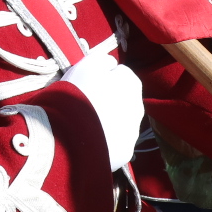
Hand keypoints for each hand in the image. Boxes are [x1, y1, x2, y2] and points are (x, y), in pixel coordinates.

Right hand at [62, 47, 143, 170]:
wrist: (73, 136)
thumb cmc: (79, 94)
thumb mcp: (87, 64)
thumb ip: (103, 59)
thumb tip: (111, 63)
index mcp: (132, 83)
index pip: (120, 73)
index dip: (102, 77)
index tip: (88, 84)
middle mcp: (139, 107)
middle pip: (123, 99)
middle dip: (109, 100)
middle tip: (87, 105)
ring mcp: (133, 132)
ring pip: (121, 122)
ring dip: (109, 121)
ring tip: (86, 124)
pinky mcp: (125, 152)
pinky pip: (116, 142)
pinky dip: (107, 141)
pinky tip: (91, 140)